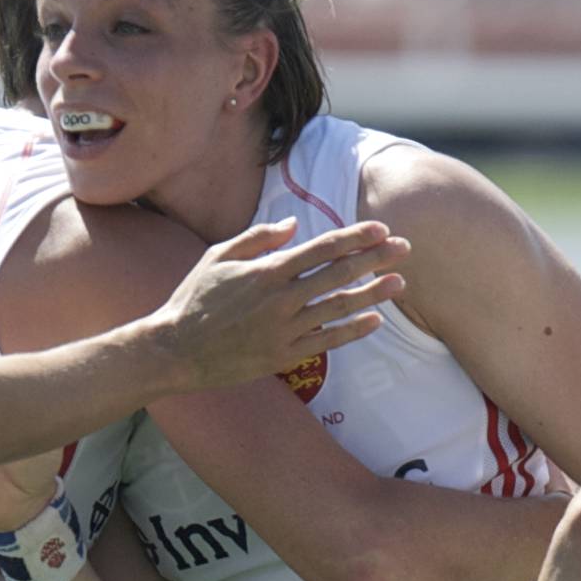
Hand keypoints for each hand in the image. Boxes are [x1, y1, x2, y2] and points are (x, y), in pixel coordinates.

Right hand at [154, 218, 408, 390]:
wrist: (175, 350)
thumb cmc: (193, 300)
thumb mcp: (217, 256)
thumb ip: (257, 238)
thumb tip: (292, 224)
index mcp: (267, 270)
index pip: (322, 249)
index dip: (355, 238)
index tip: (381, 230)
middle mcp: (281, 299)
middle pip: (339, 274)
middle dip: (375, 260)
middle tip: (405, 250)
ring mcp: (284, 329)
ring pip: (338, 308)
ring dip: (373, 294)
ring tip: (400, 284)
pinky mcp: (283, 356)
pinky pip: (326, 342)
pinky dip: (352, 331)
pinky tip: (375, 321)